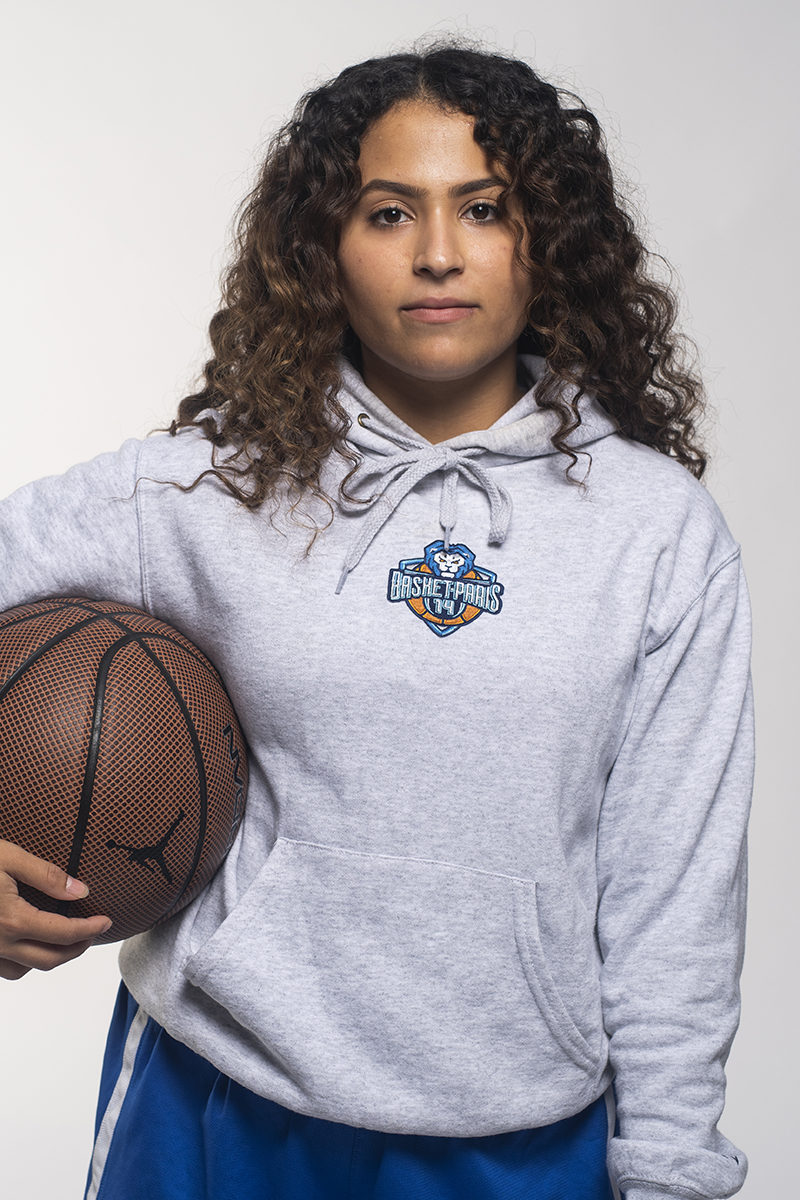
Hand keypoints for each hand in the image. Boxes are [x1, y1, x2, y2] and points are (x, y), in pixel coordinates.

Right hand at [0, 840, 111, 979]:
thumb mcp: (9, 856)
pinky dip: (21, 961)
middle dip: (77, 949)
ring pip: (24, 970)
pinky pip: (2, 968)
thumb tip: (81, 891)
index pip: (64, 933)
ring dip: (49, 958)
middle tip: (93, 932)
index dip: (90, 929)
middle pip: (49, 959)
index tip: (106, 922)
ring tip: (64, 938)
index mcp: (12, 920)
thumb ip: (47, 875)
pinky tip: (28, 941)